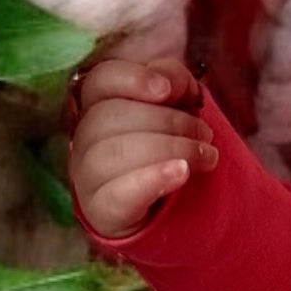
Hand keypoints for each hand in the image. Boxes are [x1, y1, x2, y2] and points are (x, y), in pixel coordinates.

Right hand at [67, 56, 217, 238]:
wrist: (169, 209)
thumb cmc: (169, 149)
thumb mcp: (179, 108)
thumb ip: (174, 84)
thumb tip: (169, 81)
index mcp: (99, 106)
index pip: (100, 80)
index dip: (132, 79)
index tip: (167, 90)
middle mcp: (84, 139)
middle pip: (109, 116)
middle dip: (168, 121)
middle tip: (205, 133)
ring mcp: (87, 177)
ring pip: (111, 153)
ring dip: (169, 149)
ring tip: (206, 157)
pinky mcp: (101, 211)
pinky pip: (117, 194)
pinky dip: (152, 179)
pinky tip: (180, 173)